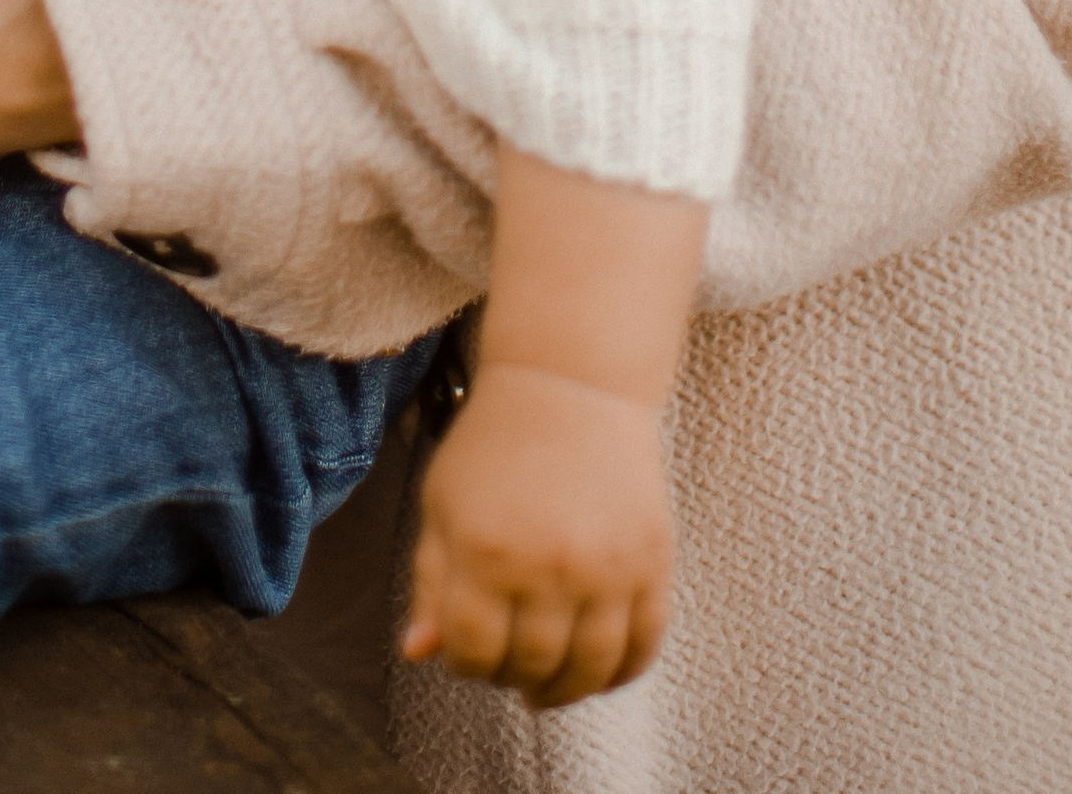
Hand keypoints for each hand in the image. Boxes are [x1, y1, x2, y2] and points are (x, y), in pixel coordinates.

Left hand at [401, 361, 670, 709]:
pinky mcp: (652, 561)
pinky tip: (598, 672)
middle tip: (508, 662)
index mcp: (486, 550)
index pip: (472, 653)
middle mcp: (550, 565)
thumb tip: (419, 653)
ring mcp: (607, 567)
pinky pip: (645, 645)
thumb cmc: (496, 443)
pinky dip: (622, 674)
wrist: (572, 383)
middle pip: (532, 667)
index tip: (468, 648)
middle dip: (512, 676)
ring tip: (549, 682)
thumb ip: (431, 583)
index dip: (463, 664)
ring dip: (566, 689)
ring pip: (590, 669)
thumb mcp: (442, 504)